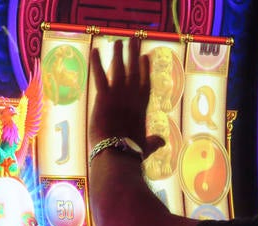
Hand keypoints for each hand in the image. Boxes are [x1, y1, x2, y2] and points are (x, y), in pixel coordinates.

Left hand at [89, 39, 160, 153]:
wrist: (118, 153)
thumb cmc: (132, 153)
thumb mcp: (145, 146)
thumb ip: (153, 142)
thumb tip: (162, 142)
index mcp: (142, 107)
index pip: (146, 83)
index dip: (146, 69)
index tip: (145, 57)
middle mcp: (132, 97)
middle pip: (135, 70)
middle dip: (134, 54)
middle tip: (135, 40)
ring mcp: (119, 95)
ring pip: (119, 68)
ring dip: (119, 53)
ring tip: (118, 41)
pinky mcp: (103, 97)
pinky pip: (100, 75)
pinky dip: (97, 62)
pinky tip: (95, 50)